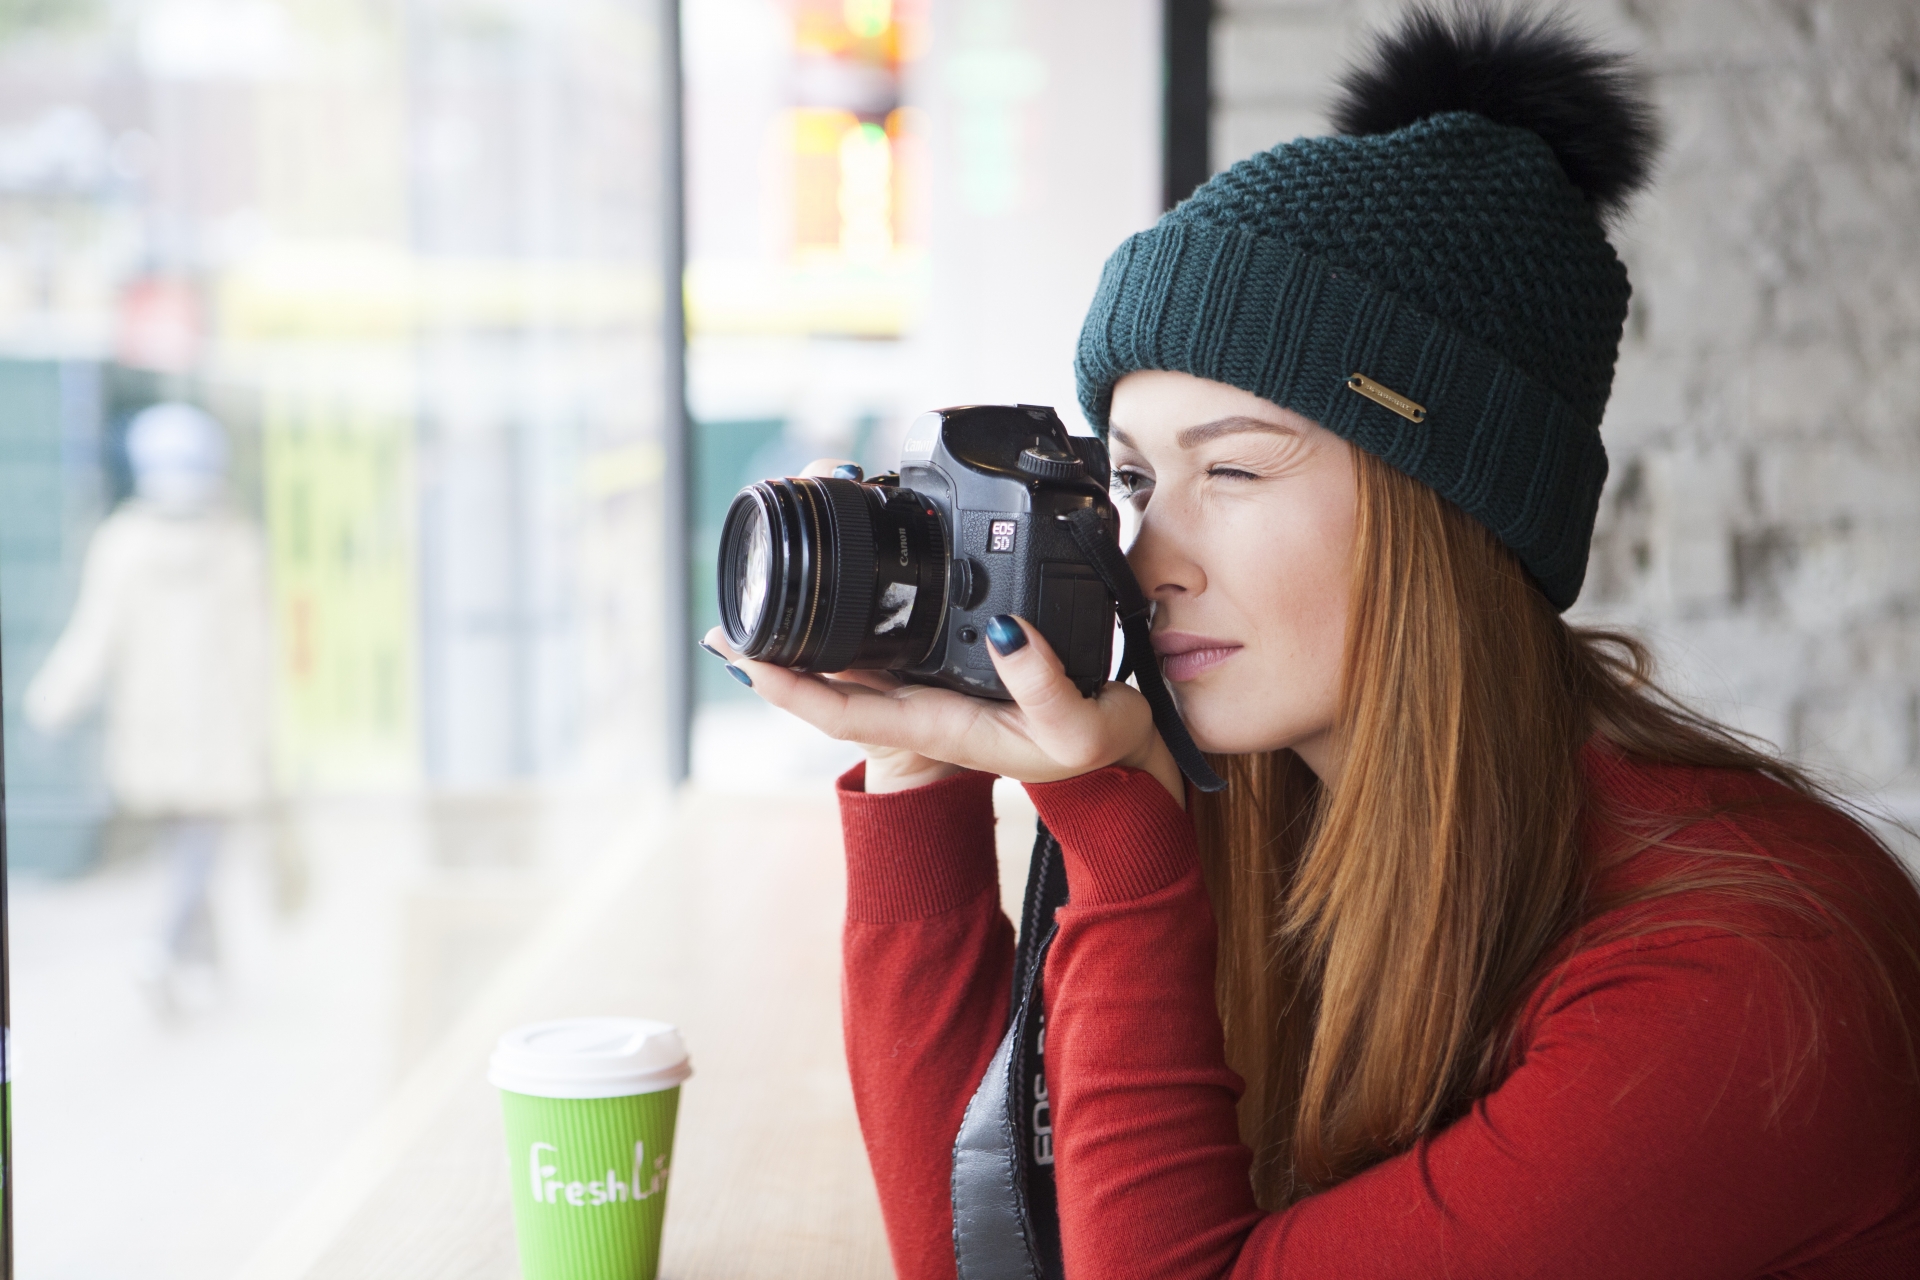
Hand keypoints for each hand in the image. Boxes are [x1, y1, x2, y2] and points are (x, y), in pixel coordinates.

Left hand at [701, 616, 1183, 804]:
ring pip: (850, 662)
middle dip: (778, 649)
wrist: (1119, 759)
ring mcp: (932, 688)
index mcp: (937, 724)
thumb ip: (1043, 684)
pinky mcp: (950, 666)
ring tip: (760, 596)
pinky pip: (882, 645)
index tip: (744, 656)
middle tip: (731, 610)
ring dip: (805, 633)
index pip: (842, 713)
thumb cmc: (1098, 748)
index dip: (789, 688)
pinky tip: (833, 594)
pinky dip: (849, 620)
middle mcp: (923, 708)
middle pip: (829, 683)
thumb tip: (1004, 631)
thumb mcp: (1078, 723)